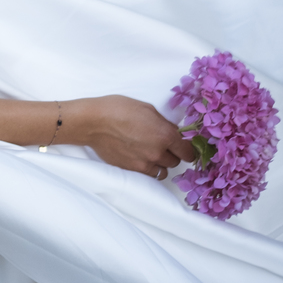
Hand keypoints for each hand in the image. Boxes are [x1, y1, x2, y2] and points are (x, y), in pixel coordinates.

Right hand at [76, 95, 195, 179]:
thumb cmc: (118, 109)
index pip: (188, 152)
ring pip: (163, 171)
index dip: (188, 149)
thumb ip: (164, 123)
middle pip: (176, 162)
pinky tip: (140, 156)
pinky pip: (148, 174)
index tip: (185, 146)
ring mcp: (144, 164)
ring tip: (151, 152)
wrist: (93, 122)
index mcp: (165, 135)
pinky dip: (148, 168)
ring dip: (161, 163)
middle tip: (162, 144)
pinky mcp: (132, 170)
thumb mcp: (147, 108)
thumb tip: (173, 132)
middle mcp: (157, 153)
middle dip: (172, 153)